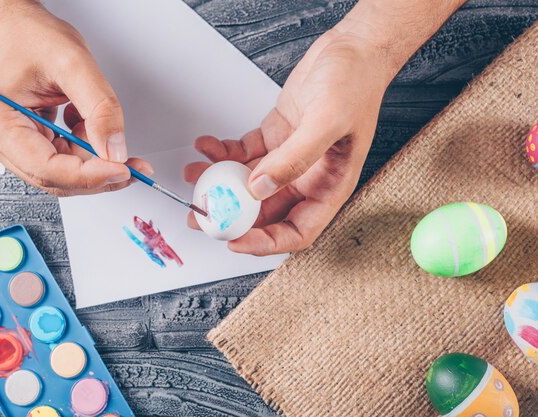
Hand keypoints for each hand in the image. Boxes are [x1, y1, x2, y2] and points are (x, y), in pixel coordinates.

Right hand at [0, 2, 150, 195]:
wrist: (16, 26)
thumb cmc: (29, 37)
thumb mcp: (74, 64)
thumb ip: (100, 109)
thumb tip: (115, 150)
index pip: (48, 168)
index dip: (89, 175)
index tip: (122, 169)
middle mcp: (0, 141)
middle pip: (57, 178)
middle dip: (99, 174)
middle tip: (134, 166)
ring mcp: (15, 145)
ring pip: (65, 173)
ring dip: (93, 157)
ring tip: (98, 123)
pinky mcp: (31, 143)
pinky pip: (65, 160)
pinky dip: (85, 147)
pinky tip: (84, 122)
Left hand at [185, 30, 395, 254]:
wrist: (352, 49)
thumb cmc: (356, 83)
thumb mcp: (328, 121)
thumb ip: (295, 158)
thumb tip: (260, 188)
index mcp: (329, 186)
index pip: (297, 231)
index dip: (265, 242)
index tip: (235, 240)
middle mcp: (308, 178)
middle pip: (265, 211)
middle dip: (231, 215)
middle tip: (202, 214)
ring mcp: (289, 158)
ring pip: (248, 183)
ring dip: (220, 182)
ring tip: (194, 176)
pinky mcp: (275, 138)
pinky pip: (244, 154)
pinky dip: (223, 153)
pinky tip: (207, 147)